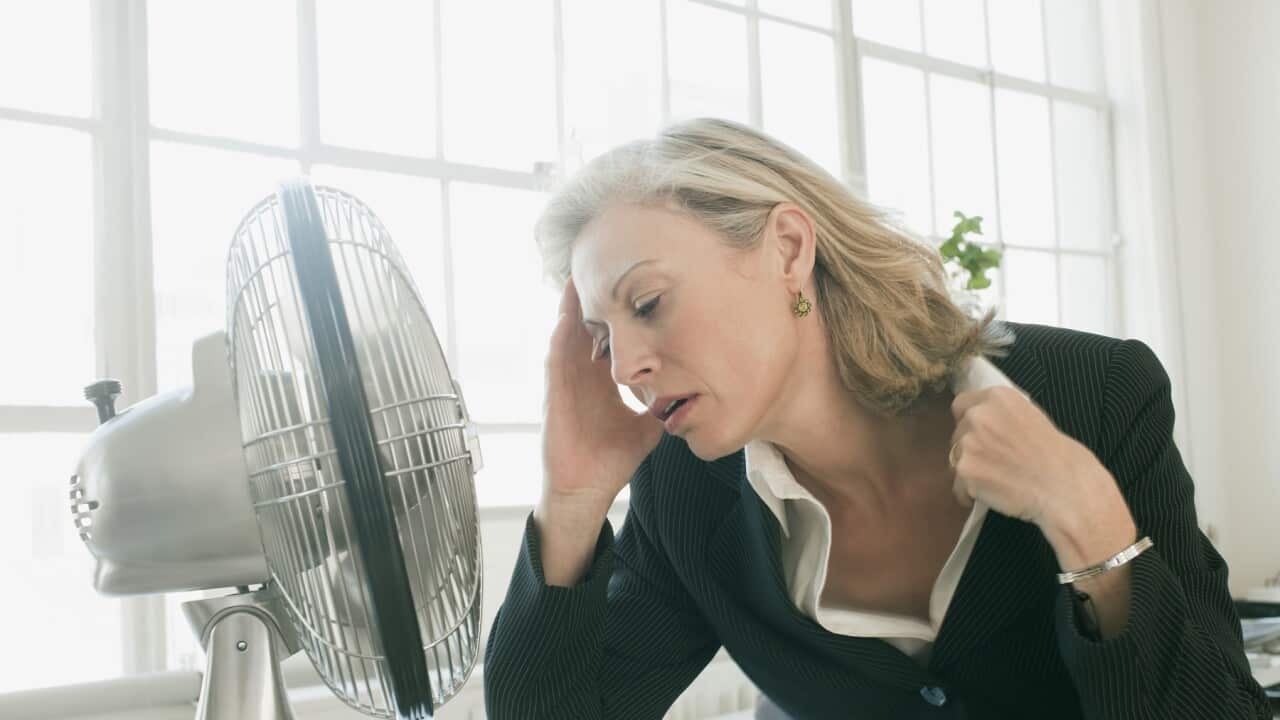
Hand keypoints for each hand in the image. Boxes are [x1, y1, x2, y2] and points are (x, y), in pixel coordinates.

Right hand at [540, 278, 665, 510]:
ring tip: (576, 276)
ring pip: (566, 337)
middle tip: (598, 263)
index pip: (608, 338)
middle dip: (591, 299)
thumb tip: (691, 396)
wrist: (586, 490)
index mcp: (600, 381)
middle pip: (585, 328)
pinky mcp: (553, 396)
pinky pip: (554, 361)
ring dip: (570, 309)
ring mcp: (564, 384)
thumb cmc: (610, 460)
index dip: (616, 314)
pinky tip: (565, 318)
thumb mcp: (646, 428)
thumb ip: (663, 408)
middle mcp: (581, 377)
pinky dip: (559, 339)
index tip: (628, 285)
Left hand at [947, 386, 1118, 530]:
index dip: (969, 421)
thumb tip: (981, 423)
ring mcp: (968, 442)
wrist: (1064, 486)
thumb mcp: (1031, 417)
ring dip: (970, 470)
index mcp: (997, 397)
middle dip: (971, 447)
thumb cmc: (1057, 456)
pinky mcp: (965, 470)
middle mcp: (978, 415)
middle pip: (957, 432)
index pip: (962, 404)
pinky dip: (970, 494)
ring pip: (955, 459)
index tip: (980, 435)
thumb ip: (1001, 415)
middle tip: (996, 462)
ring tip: (998, 480)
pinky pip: (958, 486)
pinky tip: (994, 495)